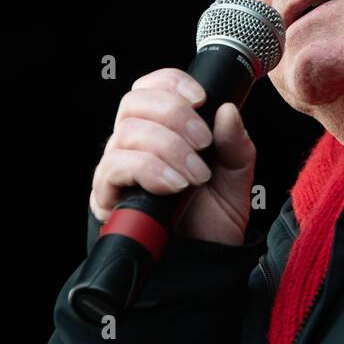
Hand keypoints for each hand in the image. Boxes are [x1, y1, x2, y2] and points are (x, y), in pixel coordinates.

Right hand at [89, 68, 256, 244]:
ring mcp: (118, 168)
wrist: (204, 261)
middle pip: (134, 102)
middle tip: (204, 143)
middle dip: (174, 115)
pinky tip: (175, 184)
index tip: (201, 99)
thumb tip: (227, 110)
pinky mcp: (107, 195)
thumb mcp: (236, 176)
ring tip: (196, 175)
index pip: (150, 87)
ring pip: (127, 132)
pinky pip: (116, 166)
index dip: (171, 82)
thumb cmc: (213, 218)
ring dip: (169, 148)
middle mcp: (134, 143)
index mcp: (162, 129)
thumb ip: (235, 143)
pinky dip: (150, 169)